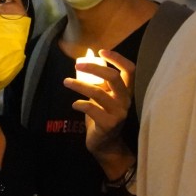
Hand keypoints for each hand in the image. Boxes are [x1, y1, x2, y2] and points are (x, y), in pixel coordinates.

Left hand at [64, 49, 135, 170]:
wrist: (104, 144)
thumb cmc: (100, 116)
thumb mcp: (100, 95)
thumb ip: (96, 79)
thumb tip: (86, 55)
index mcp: (126, 91)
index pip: (129, 70)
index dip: (117, 58)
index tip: (100, 51)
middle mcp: (125, 100)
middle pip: (114, 77)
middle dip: (94, 68)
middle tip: (77, 65)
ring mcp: (119, 113)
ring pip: (98, 93)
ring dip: (79, 85)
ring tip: (66, 82)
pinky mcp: (109, 124)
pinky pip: (92, 109)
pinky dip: (80, 104)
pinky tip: (74, 104)